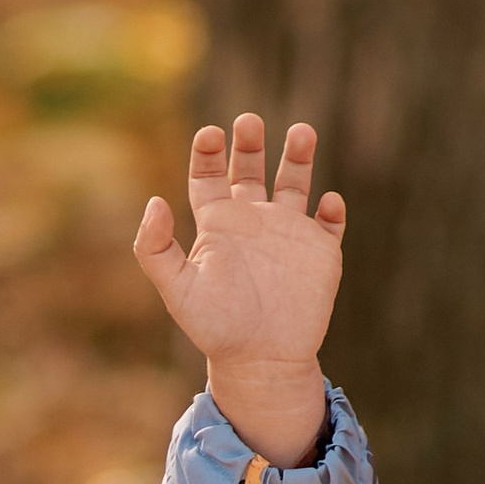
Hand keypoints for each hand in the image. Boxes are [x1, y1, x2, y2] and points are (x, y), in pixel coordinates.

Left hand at [135, 113, 343, 462]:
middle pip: (249, 170)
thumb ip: (158, 248)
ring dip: (298, 156)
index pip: (208, 177)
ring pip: (295, 183)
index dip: (207, 152)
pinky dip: (331, 210)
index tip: (210, 133)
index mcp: (217, 226)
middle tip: (248, 121)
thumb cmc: (215, 328)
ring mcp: (289, 234)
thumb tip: (153, 202)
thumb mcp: (177, 290)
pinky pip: (330, 222)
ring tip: (301, 131)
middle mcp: (252, 223)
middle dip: (250, 143)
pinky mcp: (321, 252)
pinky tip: (326, 203)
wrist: (261, 362)